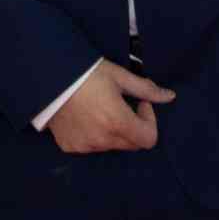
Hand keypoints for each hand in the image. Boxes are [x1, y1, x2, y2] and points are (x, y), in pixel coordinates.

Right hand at [47, 60, 178, 154]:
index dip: (150, 121)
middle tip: (122, 105)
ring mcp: (85, 145)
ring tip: (100, 109)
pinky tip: (85, 116)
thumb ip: (146, 90)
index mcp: (118, 122)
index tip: (140, 104)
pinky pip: (91, 146)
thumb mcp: (119, 77)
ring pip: (111, 145)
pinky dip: (93, 135)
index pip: (149, 139)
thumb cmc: (87, 72)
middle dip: (133, 126)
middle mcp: (102, 139)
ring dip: (113, 132)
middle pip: (131, 144)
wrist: (48, 75)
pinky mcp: (70, 146)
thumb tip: (170, 96)